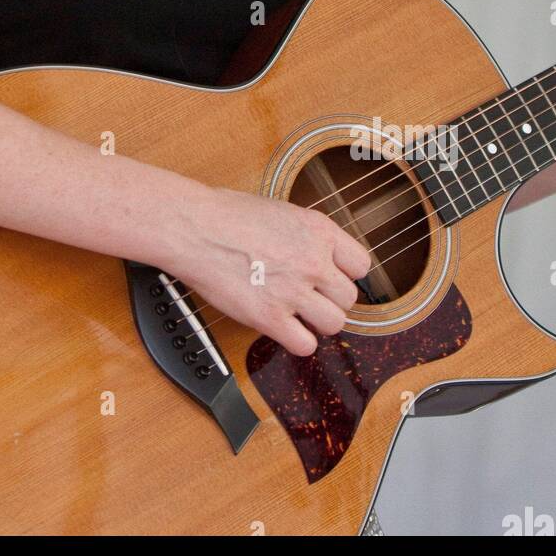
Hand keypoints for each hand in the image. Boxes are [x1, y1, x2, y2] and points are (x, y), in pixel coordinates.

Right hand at [171, 185, 371, 356]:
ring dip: (316, 323)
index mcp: (318, 230)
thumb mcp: (279, 210)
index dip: (345, 274)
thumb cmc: (224, 213)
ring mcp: (293, 291)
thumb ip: (305, 235)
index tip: (331, 278)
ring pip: (334, 324)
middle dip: (329, 299)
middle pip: (349, 298)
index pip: (361, 265)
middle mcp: (313, 261)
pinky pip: (305, 345)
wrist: (193, 227)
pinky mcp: (270, 317)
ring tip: (296, 313)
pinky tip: (281, 328)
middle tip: (307, 296)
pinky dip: (295, 341)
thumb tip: (315, 252)